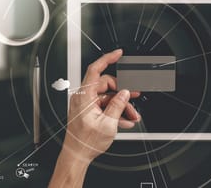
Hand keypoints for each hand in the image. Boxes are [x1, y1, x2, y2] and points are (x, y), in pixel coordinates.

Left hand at [49, 49, 140, 187]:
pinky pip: (105, 106)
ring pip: (108, 97)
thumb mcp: (107, 124)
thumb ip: (118, 105)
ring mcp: (86, 104)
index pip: (95, 70)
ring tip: (133, 116)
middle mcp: (83, 98)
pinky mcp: (89, 111)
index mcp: (84, 96)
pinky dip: (116, 112)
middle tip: (134, 98)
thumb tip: (125, 93)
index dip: (107, 59)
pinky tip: (125, 120)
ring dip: (122, 106)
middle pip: (107, 85)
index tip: (118, 54)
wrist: (77, 156)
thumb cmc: (85, 142)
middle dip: (122, 93)